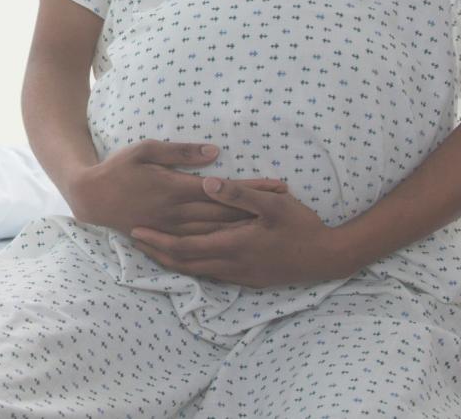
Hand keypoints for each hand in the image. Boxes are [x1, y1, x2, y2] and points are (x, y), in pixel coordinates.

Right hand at [68, 139, 288, 237]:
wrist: (92, 199)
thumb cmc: (119, 169)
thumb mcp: (145, 150)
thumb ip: (180, 152)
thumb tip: (215, 152)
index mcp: (176, 189)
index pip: (224, 190)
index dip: (253, 189)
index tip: (278, 186)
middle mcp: (178, 213)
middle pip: (227, 214)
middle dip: (259, 209)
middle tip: (289, 205)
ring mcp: (173, 230)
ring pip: (217, 233)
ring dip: (247, 229)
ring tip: (275, 225)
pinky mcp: (167, 239)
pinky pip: (201, 246)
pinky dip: (225, 246)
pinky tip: (242, 246)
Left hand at [128, 176, 358, 286]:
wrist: (327, 258)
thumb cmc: (301, 226)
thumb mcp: (274, 203)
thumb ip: (240, 193)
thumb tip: (208, 181)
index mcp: (232, 245)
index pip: (184, 247)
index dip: (157, 240)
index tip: (136, 230)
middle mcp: (230, 265)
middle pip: (182, 264)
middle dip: (156, 252)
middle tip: (133, 240)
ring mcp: (239, 275)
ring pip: (195, 272)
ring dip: (171, 261)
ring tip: (152, 249)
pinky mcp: (247, 279)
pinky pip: (210, 275)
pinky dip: (191, 267)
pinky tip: (186, 260)